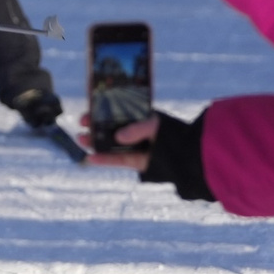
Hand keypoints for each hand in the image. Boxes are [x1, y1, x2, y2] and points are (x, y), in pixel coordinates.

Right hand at [83, 110, 211, 199]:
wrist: (191, 156)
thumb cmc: (174, 136)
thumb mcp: (155, 127)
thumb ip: (137, 129)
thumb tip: (118, 137)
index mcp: (141, 118)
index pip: (117, 113)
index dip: (102, 111)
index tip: (89, 111)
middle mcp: (136, 132)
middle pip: (111, 128)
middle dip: (96, 126)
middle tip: (82, 124)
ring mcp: (135, 147)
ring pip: (111, 144)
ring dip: (95, 142)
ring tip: (81, 139)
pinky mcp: (136, 162)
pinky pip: (117, 160)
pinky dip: (104, 160)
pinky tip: (91, 157)